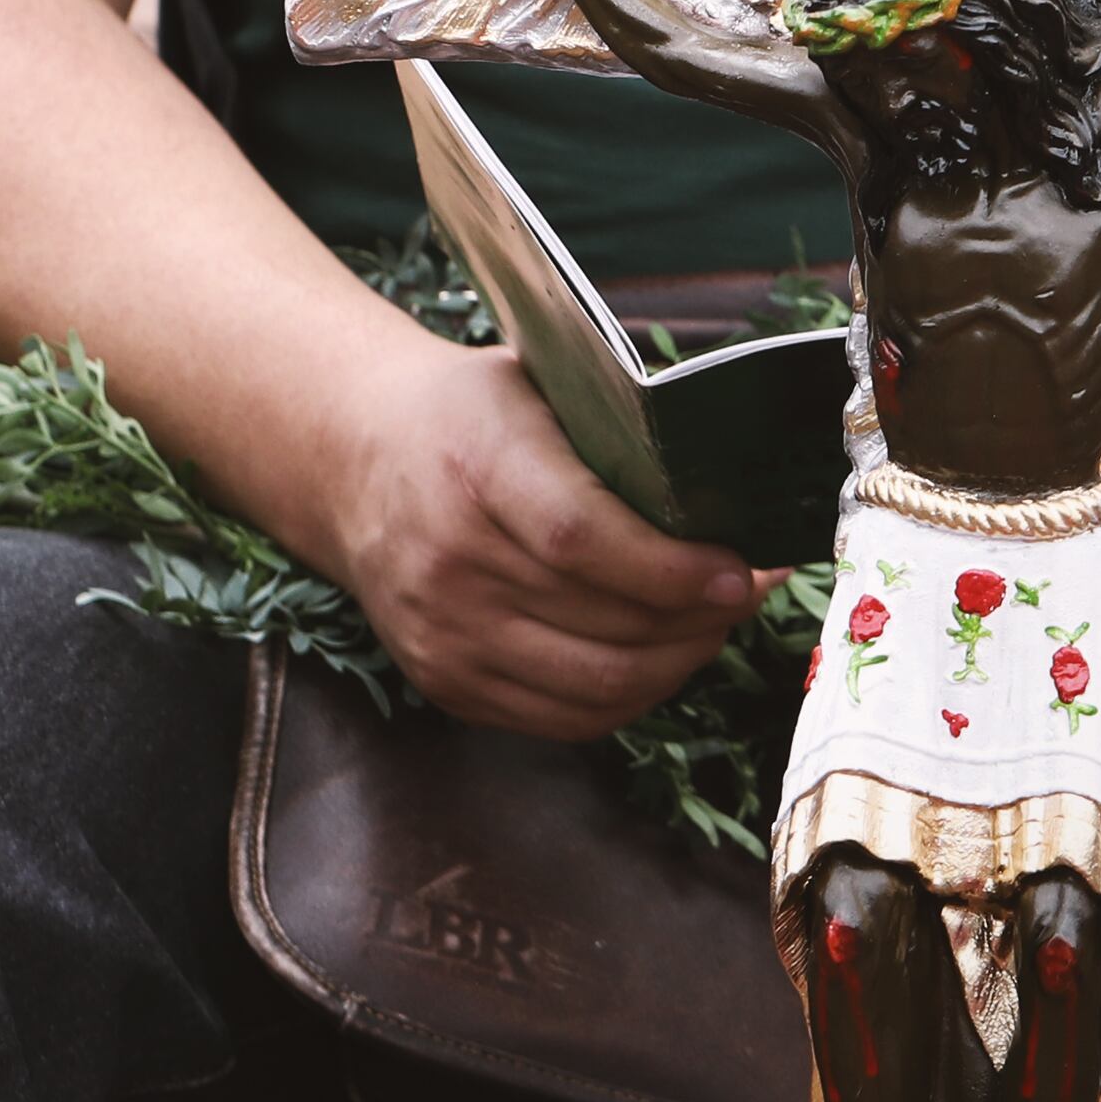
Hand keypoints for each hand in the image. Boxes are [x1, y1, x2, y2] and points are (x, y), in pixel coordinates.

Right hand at [300, 330, 755, 737]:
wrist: (353, 460)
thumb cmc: (466, 416)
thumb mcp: (534, 382)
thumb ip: (616, 431)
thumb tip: (737, 489)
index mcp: (476, 467)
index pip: (582, 539)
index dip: (672, 570)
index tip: (741, 572)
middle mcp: (449, 560)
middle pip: (605, 624)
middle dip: (700, 621)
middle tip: (747, 593)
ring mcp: (442, 633)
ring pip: (596, 685)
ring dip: (677, 665)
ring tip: (711, 627)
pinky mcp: (444, 682)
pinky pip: (565, 719)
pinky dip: (629, 698)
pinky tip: (659, 659)